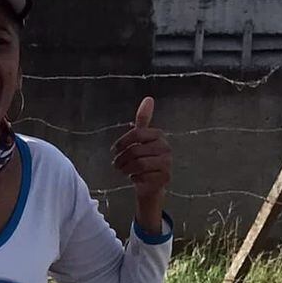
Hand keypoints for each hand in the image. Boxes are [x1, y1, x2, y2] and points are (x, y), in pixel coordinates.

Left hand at [112, 97, 171, 223]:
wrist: (151, 184)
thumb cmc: (144, 159)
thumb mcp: (141, 139)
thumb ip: (143, 120)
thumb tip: (148, 98)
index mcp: (159, 135)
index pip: (136, 134)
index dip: (121, 142)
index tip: (114, 150)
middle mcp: (166, 148)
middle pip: (135, 150)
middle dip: (121, 159)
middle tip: (116, 164)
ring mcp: (167, 163)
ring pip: (138, 164)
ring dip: (125, 169)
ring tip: (123, 170)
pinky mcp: (164, 178)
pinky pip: (142, 176)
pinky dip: (134, 178)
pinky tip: (135, 178)